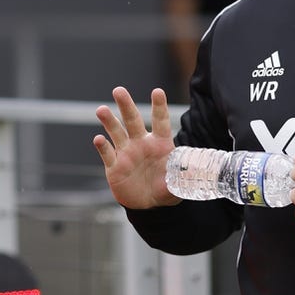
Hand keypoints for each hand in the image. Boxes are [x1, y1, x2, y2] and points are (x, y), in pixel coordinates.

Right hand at [93, 86, 180, 209]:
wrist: (147, 204)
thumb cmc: (165, 188)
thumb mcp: (178, 184)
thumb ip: (184, 177)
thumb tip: (196, 172)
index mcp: (160, 143)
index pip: (160, 121)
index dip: (159, 107)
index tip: (157, 92)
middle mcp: (141, 143)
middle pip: (133, 120)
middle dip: (126, 105)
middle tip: (118, 90)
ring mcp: (126, 153)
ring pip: (116, 133)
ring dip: (109, 121)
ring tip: (101, 110)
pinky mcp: (114, 166)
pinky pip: (108, 154)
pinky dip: (103, 147)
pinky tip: (99, 139)